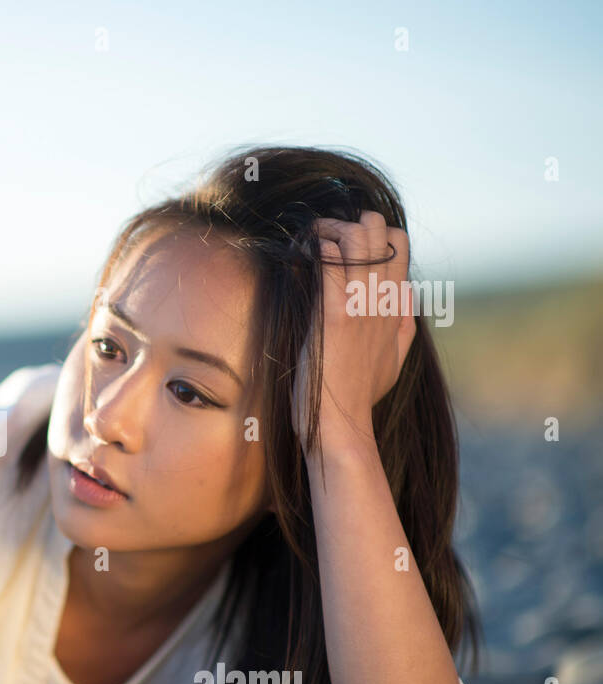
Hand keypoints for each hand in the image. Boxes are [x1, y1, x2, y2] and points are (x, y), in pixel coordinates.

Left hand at [291, 211, 416, 456]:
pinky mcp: (333, 320)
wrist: (341, 426)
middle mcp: (381, 302)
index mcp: (395, 307)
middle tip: (326, 234)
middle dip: (352, 222)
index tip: (349, 241)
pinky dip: (319, 252)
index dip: (376, 231)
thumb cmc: (359, 394)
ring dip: (331, 230)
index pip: (398, 246)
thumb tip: (408, 293)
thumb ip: (404, 323)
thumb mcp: (394, 358)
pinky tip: (310, 250)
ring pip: (357, 242)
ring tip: (314, 240)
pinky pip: (329, 270)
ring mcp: (359, 309)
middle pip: (380, 234)